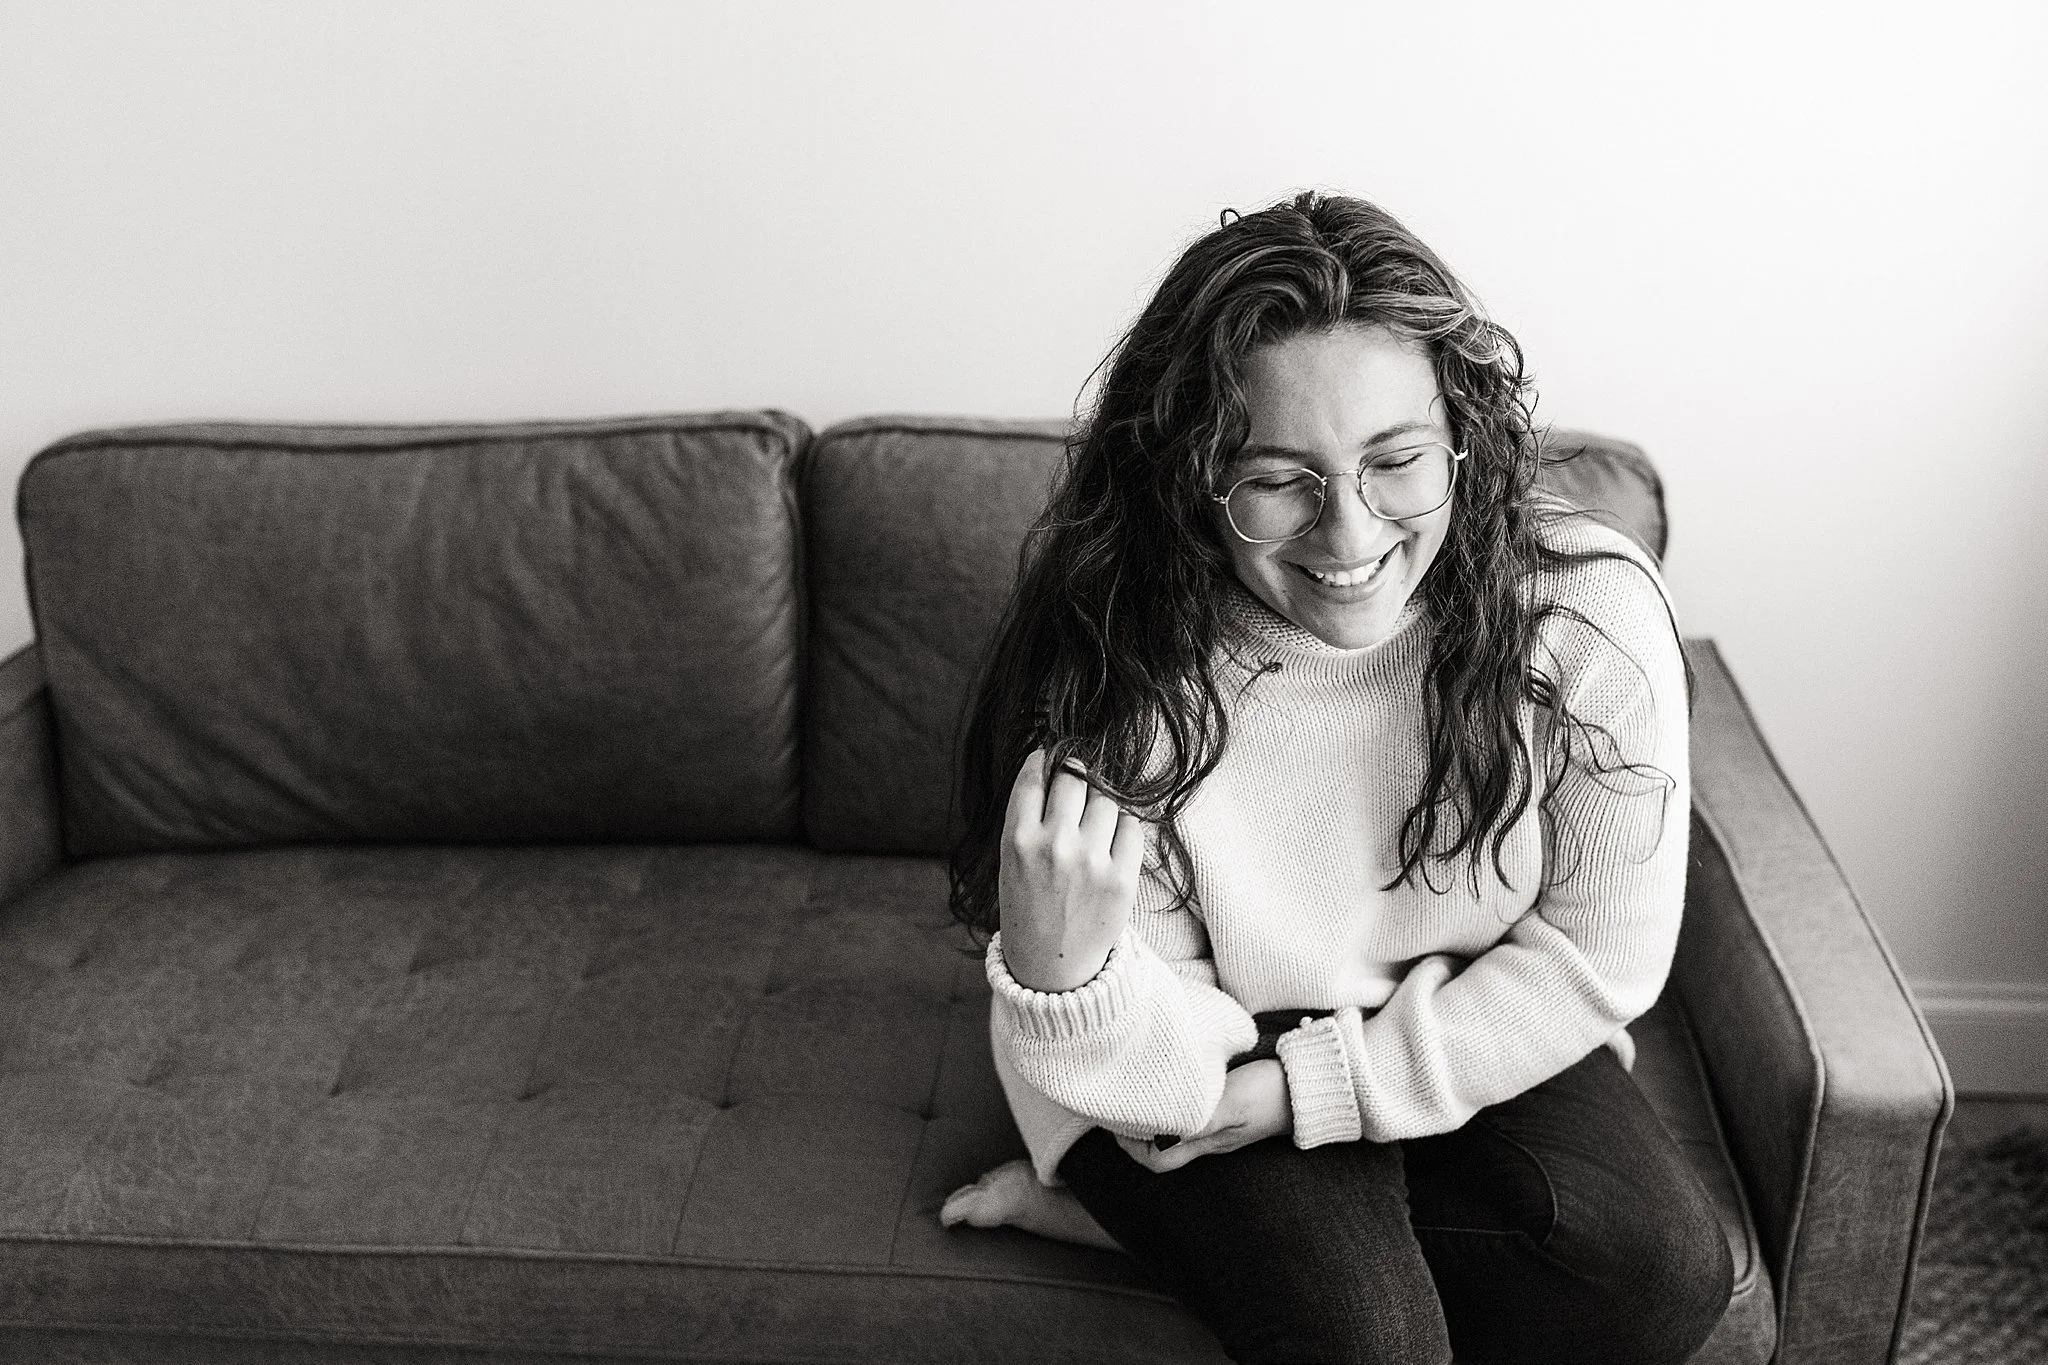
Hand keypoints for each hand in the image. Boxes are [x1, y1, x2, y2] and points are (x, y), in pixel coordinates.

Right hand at [998, 748, 1145, 992]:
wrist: (1050, 966)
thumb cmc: (1029, 905)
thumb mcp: (1011, 860)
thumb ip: (1029, 816)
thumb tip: (1058, 763)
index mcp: (1018, 839)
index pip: (1036, 775)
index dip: (1045, 759)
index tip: (1050, 757)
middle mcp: (1054, 846)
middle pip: (1075, 778)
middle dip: (1077, 775)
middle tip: (1078, 784)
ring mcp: (1090, 862)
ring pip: (1107, 799)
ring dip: (1101, 803)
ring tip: (1092, 825)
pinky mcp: (1121, 879)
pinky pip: (1131, 826)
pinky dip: (1123, 828)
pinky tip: (1110, 844)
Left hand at [1116, 1059, 1290, 1172]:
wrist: (1312, 1081)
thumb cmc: (1272, 1092)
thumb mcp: (1232, 1103)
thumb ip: (1198, 1118)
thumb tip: (1159, 1129)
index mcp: (1209, 1141)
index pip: (1158, 1160)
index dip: (1131, 1146)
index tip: (1116, 1119)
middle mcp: (1212, 1137)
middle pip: (1163, 1148)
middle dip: (1136, 1130)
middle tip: (1121, 1102)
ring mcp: (1223, 1123)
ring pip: (1176, 1129)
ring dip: (1155, 1114)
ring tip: (1139, 1089)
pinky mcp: (1232, 1105)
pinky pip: (1193, 1112)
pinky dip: (1175, 1100)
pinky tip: (1172, 1079)